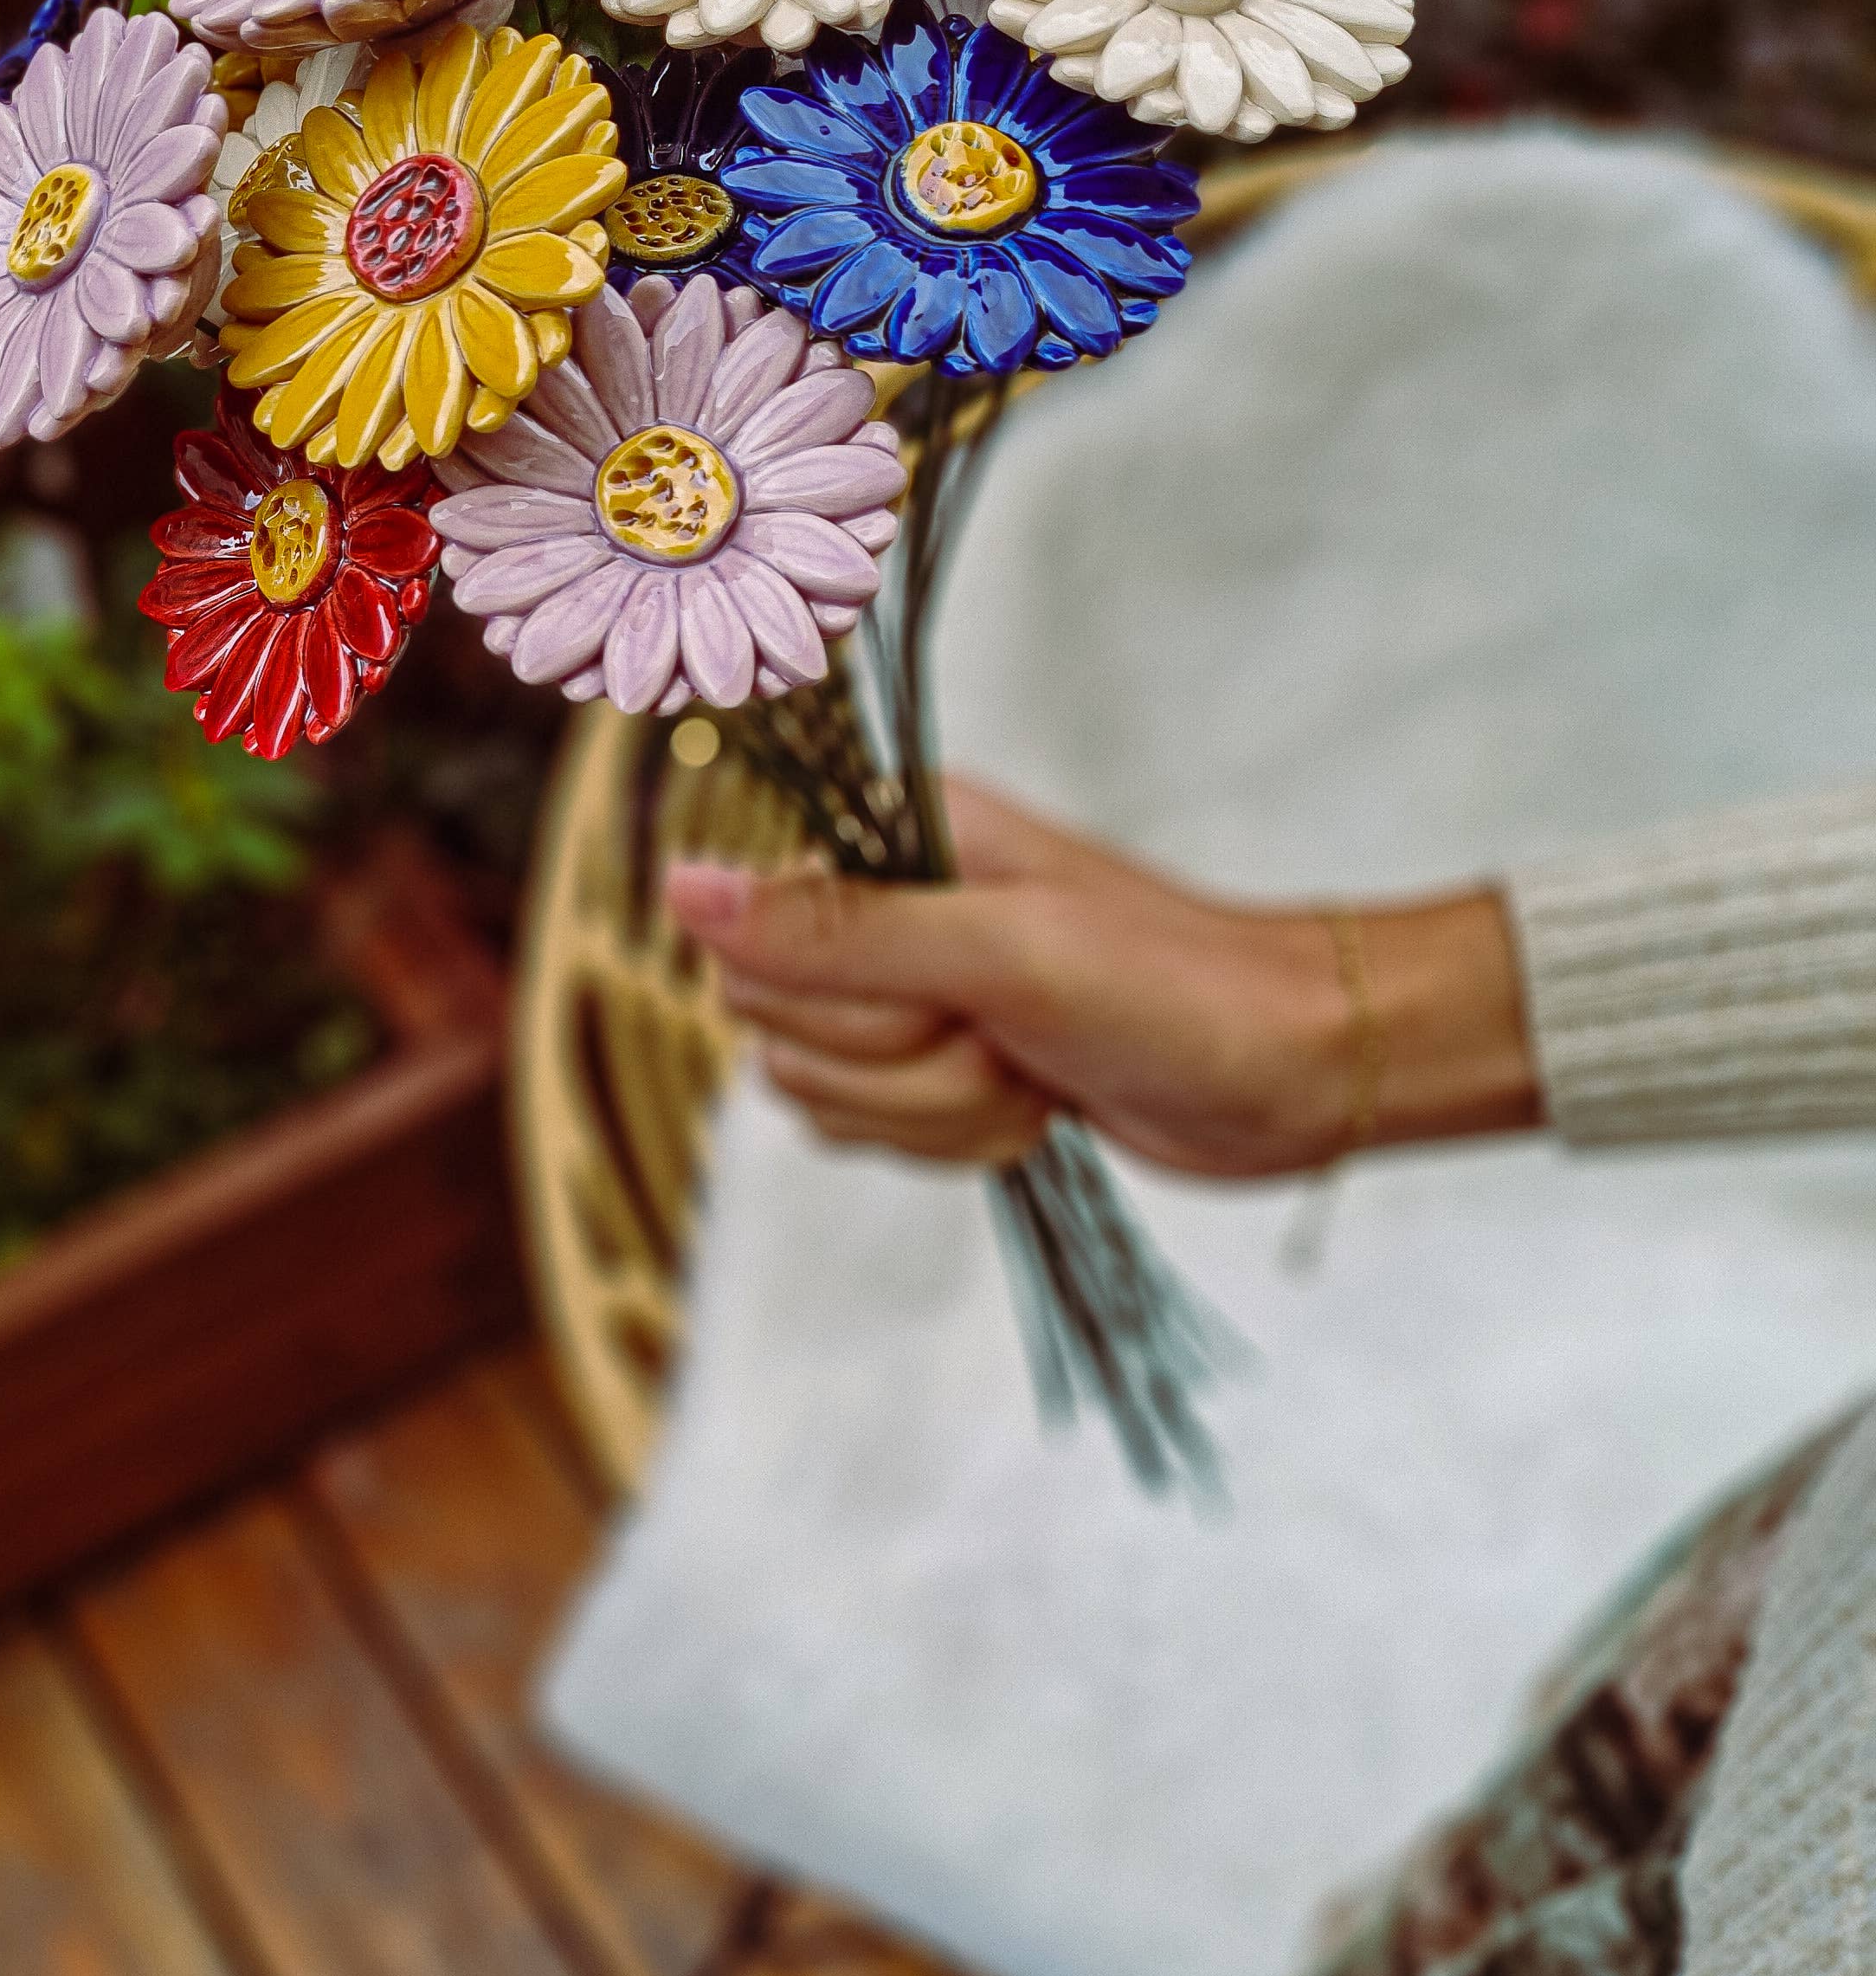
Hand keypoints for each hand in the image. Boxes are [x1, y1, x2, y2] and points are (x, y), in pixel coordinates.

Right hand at [663, 780, 1540, 1180]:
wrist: (1295, 1070)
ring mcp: (916, 994)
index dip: (834, 998)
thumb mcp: (1000, 953)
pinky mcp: (943, 1069)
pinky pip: (872, 1131)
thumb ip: (834, 931)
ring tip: (1030, 1070)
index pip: (752, 938)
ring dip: (934, 1110)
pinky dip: (953, 1138)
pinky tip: (1033, 1104)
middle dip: (896, 1065)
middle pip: (779, 1028)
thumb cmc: (1176, 988)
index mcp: (895, 837)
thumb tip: (680, 892)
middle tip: (1005, 1034)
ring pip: (823, 1094)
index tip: (940, 995)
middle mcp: (890, 907)